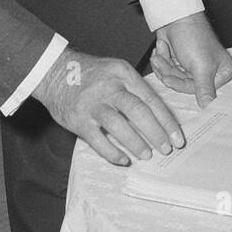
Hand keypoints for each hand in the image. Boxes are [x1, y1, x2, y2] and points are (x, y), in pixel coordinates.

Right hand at [32, 48, 184, 166]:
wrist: (54, 71)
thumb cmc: (91, 74)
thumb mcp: (116, 71)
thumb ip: (134, 89)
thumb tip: (159, 118)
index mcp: (123, 74)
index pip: (151, 99)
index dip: (166, 121)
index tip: (177, 138)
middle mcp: (109, 87)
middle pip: (138, 111)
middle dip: (156, 133)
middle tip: (166, 148)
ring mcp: (92, 104)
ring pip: (119, 125)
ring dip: (136, 143)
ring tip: (147, 155)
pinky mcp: (78, 119)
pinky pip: (98, 140)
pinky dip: (112, 153)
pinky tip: (124, 160)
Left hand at [148, 10, 231, 108]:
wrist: (176, 14)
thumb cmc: (193, 36)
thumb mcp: (200, 66)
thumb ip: (204, 89)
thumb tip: (209, 109)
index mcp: (222, 73)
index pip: (198, 91)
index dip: (181, 84)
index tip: (169, 79)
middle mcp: (209, 71)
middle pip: (183, 84)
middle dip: (169, 71)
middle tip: (162, 60)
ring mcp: (193, 66)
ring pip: (173, 76)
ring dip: (163, 64)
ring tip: (161, 51)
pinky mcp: (180, 60)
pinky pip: (167, 69)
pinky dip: (161, 59)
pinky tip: (161, 47)